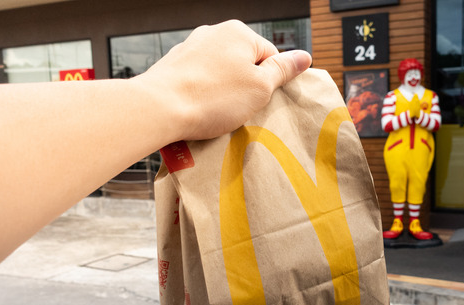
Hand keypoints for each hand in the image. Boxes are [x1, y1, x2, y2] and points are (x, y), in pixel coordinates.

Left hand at [135, 20, 311, 140]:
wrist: (159, 109)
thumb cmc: (212, 98)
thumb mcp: (260, 87)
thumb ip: (283, 70)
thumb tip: (305, 56)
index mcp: (238, 32)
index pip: (270, 56)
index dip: (270, 83)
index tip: (260, 101)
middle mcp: (213, 33)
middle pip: (244, 64)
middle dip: (246, 87)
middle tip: (240, 109)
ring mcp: (190, 48)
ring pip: (221, 73)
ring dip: (224, 93)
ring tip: (217, 112)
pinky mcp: (173, 66)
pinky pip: (199, 81)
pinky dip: (203, 95)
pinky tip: (199, 110)